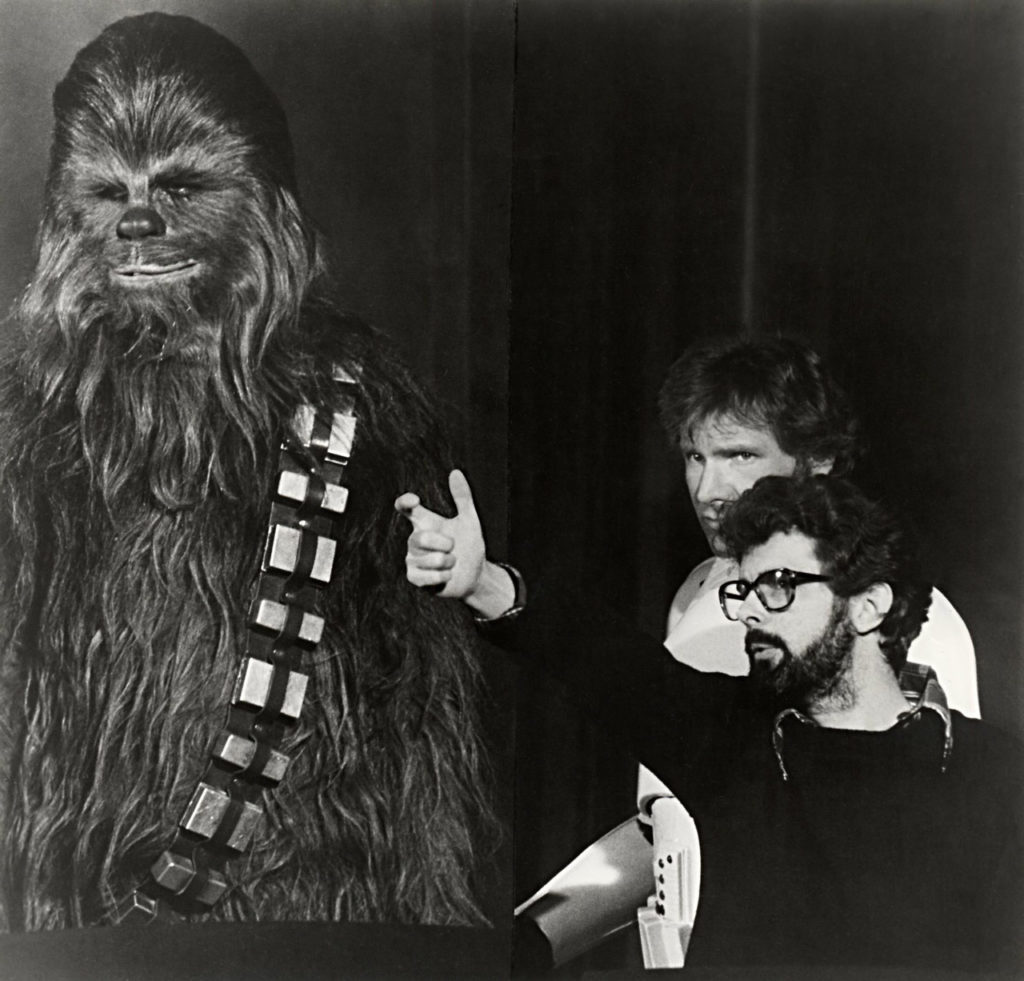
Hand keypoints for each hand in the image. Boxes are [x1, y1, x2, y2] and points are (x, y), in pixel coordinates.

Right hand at [395, 469, 485, 599]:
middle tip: (453, 548)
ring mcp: (412, 559)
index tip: (416, 500)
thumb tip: (455, 472)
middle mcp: (414, 539)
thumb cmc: (469, 545)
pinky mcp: (414, 577)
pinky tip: (447, 575)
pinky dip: (444, 576)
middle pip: (421, 537)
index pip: (405, 508)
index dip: (405, 502)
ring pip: (430, 559)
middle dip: (444, 544)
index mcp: (425, 523)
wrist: (475, 574)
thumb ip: (463, 497)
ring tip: (452, 562)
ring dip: (449, 562)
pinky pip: (428, 576)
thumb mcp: (469, 520)